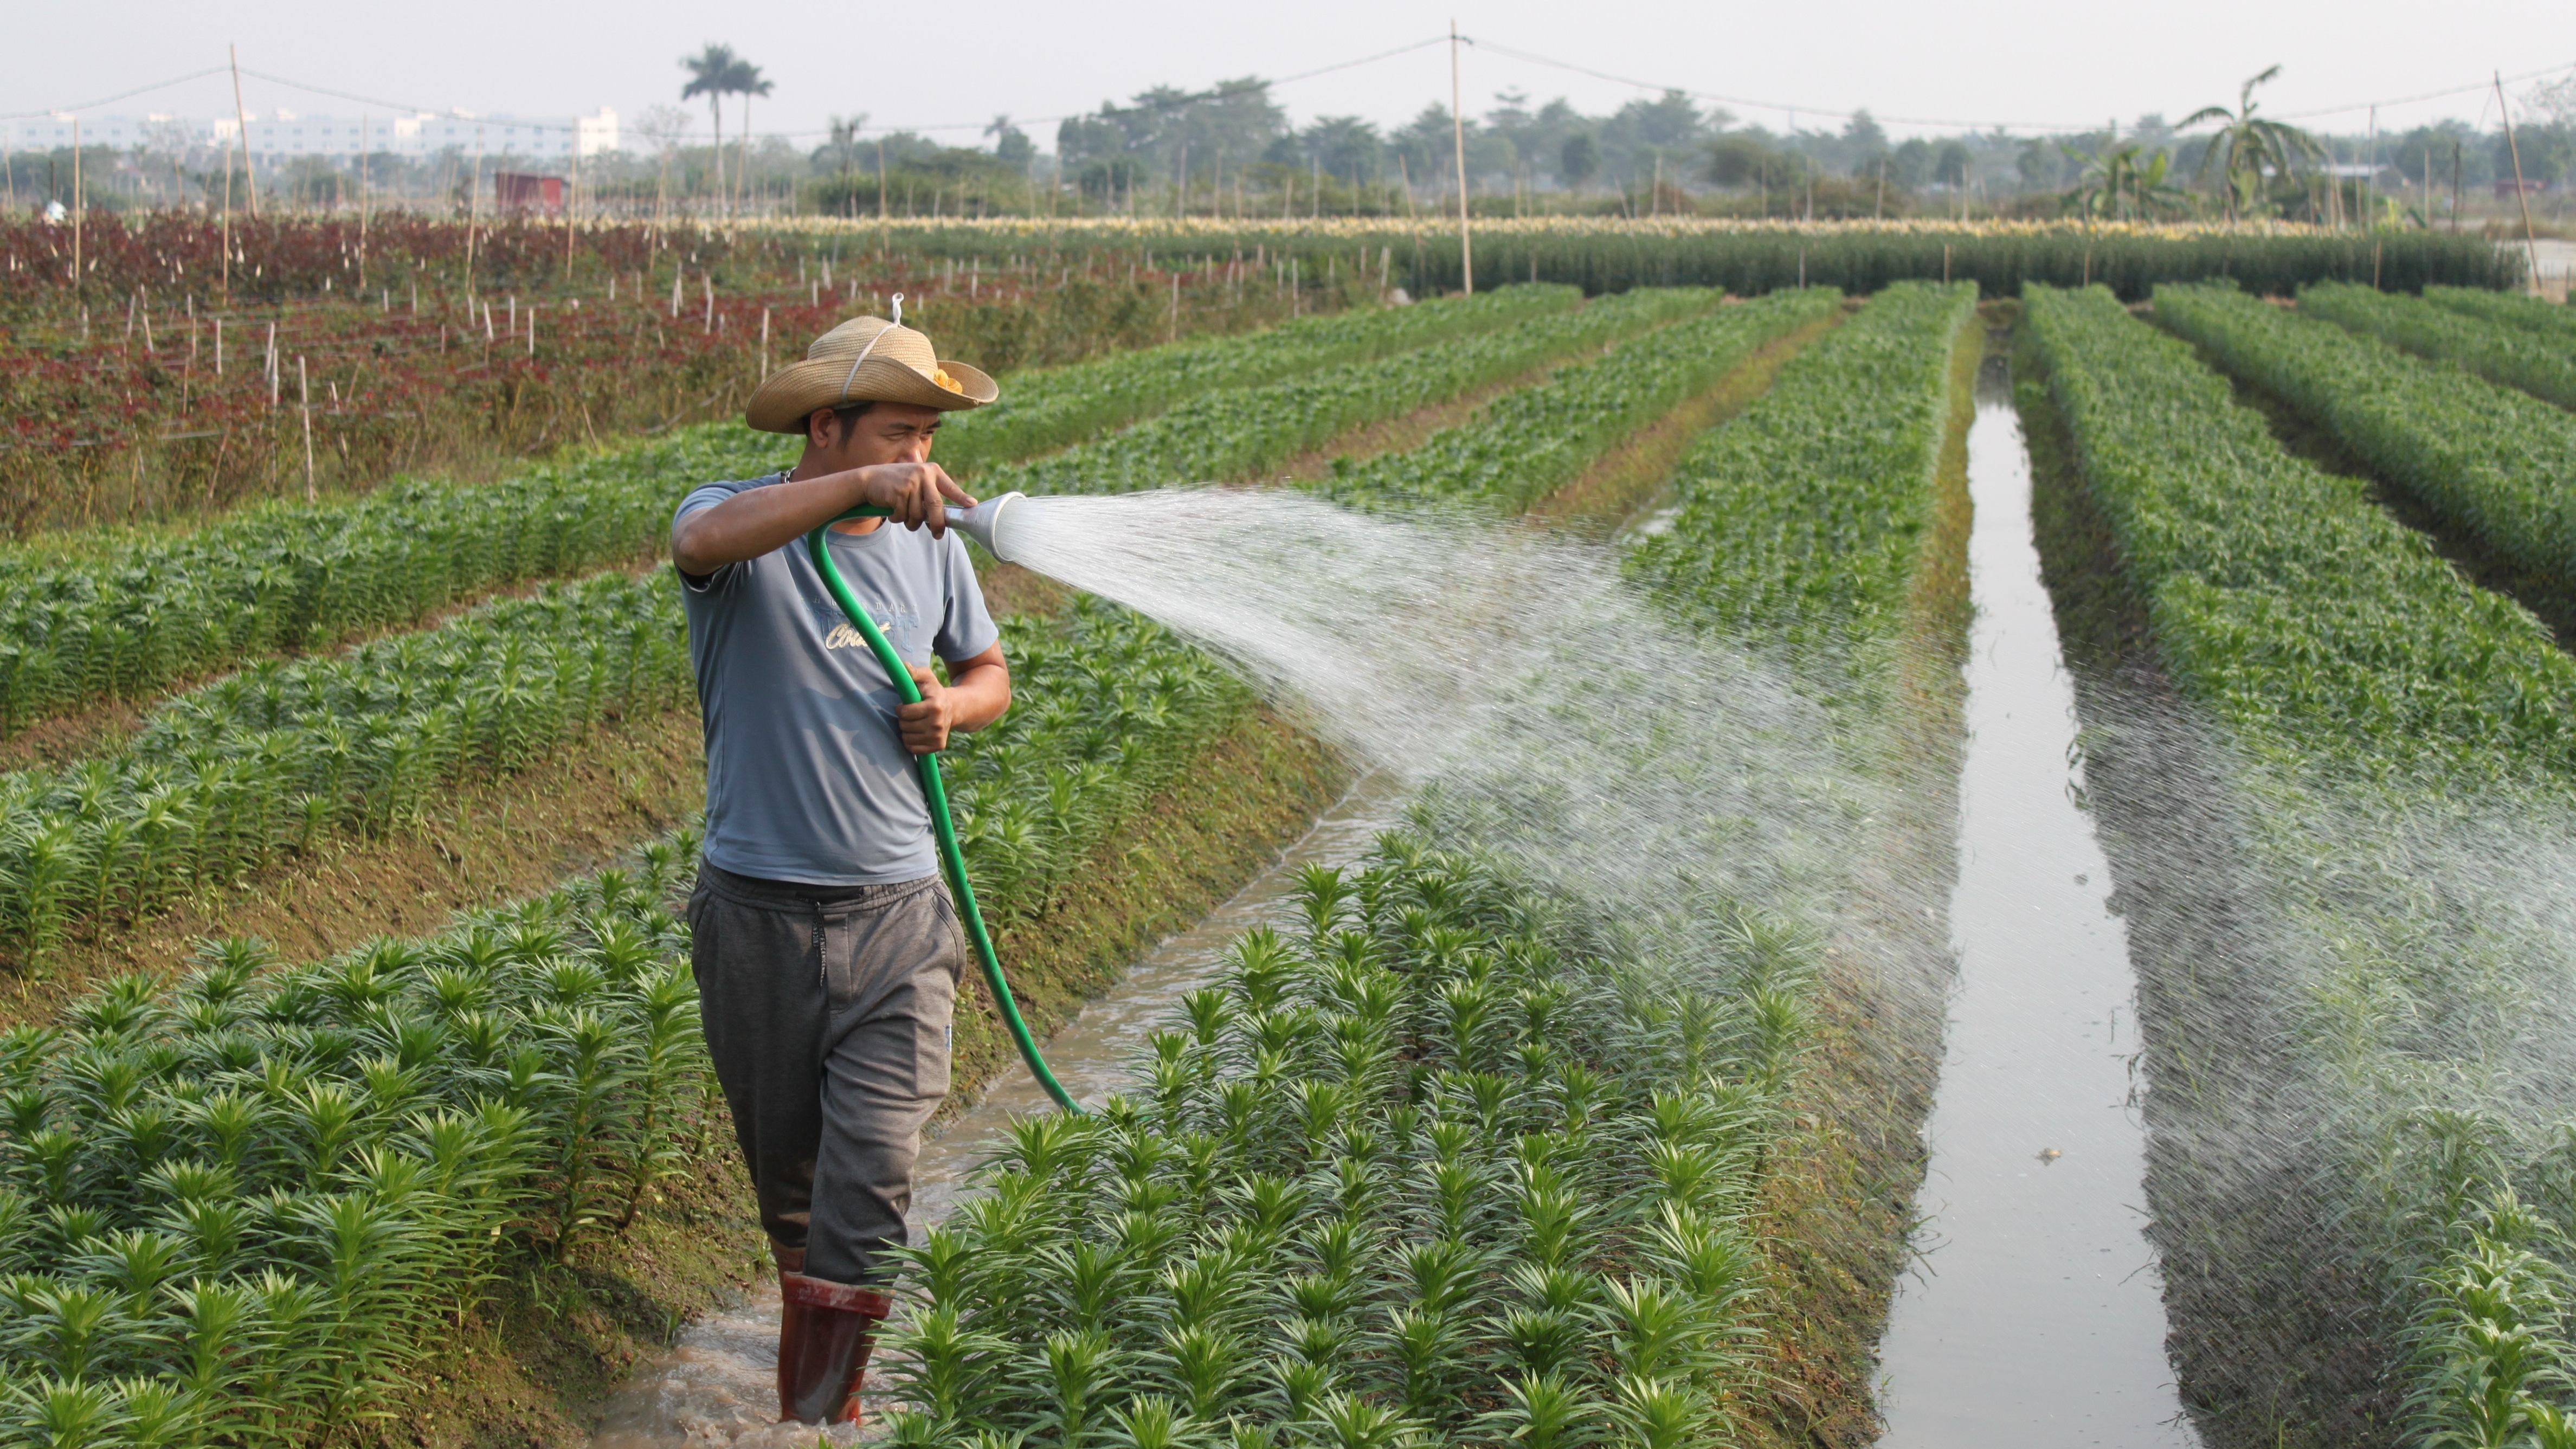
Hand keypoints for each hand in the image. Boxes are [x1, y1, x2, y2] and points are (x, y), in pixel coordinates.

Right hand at [856, 462, 974, 536]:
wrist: (869, 479)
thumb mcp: (916, 482)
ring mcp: (911, 482)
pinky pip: (903, 516)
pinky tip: (892, 511)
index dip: (961, 498)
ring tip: (903, 515)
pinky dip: (898, 519)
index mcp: (932, 471)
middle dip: (937, 524)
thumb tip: (941, 521)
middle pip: (936, 506)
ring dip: (911, 522)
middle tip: (937, 535)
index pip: (950, 487)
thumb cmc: (896, 484)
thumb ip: (929, 495)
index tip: (972, 505)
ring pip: (918, 515)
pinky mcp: (898, 492)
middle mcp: (923, 474)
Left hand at [896, 664, 954, 753]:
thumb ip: (914, 672)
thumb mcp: (927, 678)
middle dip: (903, 720)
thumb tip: (904, 666)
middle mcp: (937, 724)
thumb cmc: (934, 691)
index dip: (900, 708)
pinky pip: (913, 749)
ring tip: (914, 723)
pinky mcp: (938, 746)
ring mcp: (938, 737)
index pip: (905, 712)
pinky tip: (917, 733)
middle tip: (910, 714)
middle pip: (905, 726)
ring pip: (907, 739)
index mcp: (934, 706)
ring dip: (906, 731)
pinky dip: (911, 742)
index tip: (904, 705)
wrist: (954, 708)